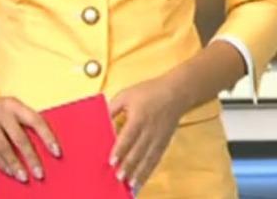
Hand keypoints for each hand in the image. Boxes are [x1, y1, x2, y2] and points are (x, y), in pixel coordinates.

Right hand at [0, 90, 61, 182]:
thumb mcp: (10, 107)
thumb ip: (22, 121)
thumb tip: (41, 145)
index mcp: (14, 104)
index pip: (35, 119)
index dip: (47, 136)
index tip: (56, 152)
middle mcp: (1, 110)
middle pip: (19, 137)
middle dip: (31, 157)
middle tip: (39, 173)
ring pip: (3, 147)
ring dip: (15, 165)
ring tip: (24, 177)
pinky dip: (1, 163)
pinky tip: (9, 171)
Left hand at [108, 76, 183, 193]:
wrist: (175, 93)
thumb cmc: (149, 92)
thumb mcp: (127, 95)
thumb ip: (113, 108)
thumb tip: (101, 120)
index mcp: (139, 117)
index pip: (128, 136)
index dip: (120, 150)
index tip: (112, 161)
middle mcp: (149, 130)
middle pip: (138, 151)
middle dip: (128, 166)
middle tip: (118, 178)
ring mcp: (158, 138)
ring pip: (148, 159)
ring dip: (139, 174)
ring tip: (130, 185)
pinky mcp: (164, 143)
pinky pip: (155, 160)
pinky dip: (148, 172)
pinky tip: (142, 180)